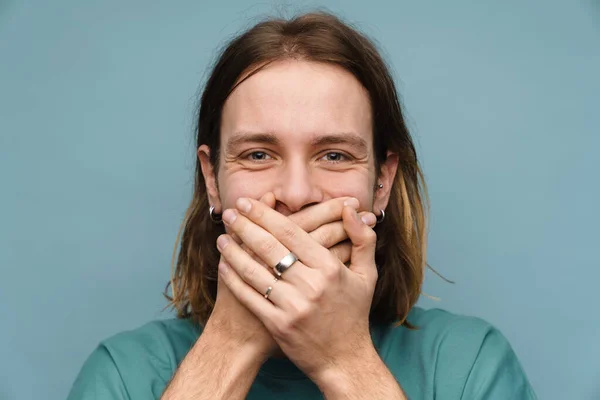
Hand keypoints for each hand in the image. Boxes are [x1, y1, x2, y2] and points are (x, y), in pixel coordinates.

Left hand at [216, 197, 378, 382]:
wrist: (344, 360)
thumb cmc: (354, 313)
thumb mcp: (367, 275)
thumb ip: (363, 239)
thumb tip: (351, 209)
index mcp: (330, 268)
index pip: (291, 232)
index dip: (265, 214)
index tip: (248, 202)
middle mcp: (311, 285)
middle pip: (269, 247)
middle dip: (245, 226)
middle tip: (229, 212)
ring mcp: (292, 306)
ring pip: (255, 271)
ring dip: (234, 251)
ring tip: (221, 237)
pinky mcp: (278, 325)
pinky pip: (250, 297)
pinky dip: (234, 280)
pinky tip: (224, 266)